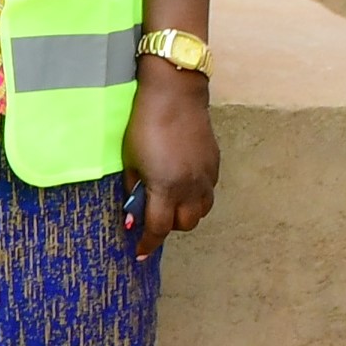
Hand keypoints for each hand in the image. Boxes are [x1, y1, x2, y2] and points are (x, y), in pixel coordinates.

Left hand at [121, 69, 217, 257]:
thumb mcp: (130, 159)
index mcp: (166, 187)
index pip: (159, 228)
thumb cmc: (144, 123)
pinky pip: (209, 191)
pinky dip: (197, 195)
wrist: (174, 93)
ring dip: (186, 212)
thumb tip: (133, 212)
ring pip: (202, 211)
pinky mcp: (215, 163)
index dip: (148, 243)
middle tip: (154, 215)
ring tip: (171, 201)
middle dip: (169, 225)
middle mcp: (191, 186)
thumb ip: (133, 188)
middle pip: (186, 223)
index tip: (140, 252)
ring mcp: (206, 175)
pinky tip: (184, 183)